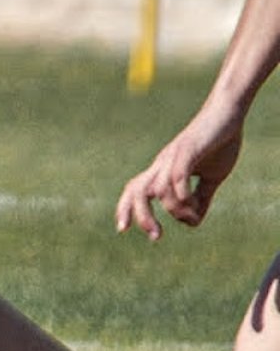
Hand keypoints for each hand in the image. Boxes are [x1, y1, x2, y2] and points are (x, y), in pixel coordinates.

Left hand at [115, 104, 243, 239]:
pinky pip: (176, 175)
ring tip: (192, 215)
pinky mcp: (188, 150)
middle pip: (137, 190)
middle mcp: (162, 164)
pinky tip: (192, 203)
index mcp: (162, 170)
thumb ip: (200, 198)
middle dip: (140, 215)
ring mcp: (173, 157)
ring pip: (159, 188)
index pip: (135, 190)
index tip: (122, 229)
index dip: (125, 208)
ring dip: (174, 209)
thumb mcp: (211, 177)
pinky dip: (181, 193)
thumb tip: (193, 221)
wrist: (228, 114)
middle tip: (155, 236)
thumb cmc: (218, 143)